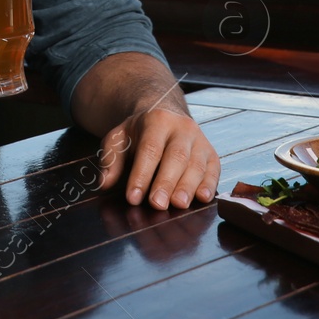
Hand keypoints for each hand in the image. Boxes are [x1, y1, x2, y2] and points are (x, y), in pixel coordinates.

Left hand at [95, 106, 219, 210]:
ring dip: (188, 186)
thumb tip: (104, 183)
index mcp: (157, 121)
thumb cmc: (139, 132)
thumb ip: (111, 160)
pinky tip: (202, 198)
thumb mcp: (119, 138)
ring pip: (197, 164)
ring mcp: (200, 141)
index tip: (133, 197)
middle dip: (167, 182)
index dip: (141, 174)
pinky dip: (210, 185)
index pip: (150, 149)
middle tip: (157, 205)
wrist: (165, 113)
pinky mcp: (211, 154)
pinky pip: (214, 170)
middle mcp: (183, 128)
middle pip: (176, 157)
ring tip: (179, 205)